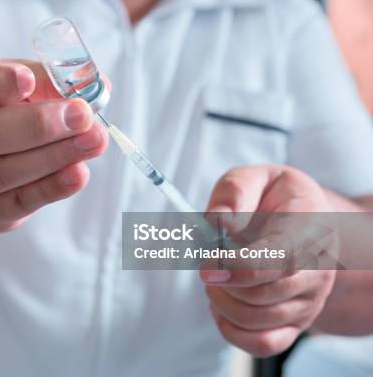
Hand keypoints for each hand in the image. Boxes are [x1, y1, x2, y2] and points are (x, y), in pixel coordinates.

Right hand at [0, 58, 107, 231]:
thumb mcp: (7, 82)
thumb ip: (45, 79)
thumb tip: (96, 86)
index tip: (28, 78)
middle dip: (36, 125)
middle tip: (81, 115)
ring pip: (0, 173)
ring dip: (53, 157)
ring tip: (94, 140)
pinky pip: (16, 203)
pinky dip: (51, 188)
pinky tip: (79, 172)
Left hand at [200, 165, 335, 356]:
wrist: (304, 223)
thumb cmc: (273, 199)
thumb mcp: (256, 177)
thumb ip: (235, 190)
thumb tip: (218, 220)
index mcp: (308, 230)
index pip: (279, 259)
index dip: (238, 267)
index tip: (205, 265)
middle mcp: (316, 271)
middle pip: (261, 294)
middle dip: (220, 282)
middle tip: (206, 263)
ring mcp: (308, 301)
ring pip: (256, 320)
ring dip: (220, 302)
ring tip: (214, 279)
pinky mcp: (296, 324)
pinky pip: (262, 345)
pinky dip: (231, 329)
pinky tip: (221, 305)